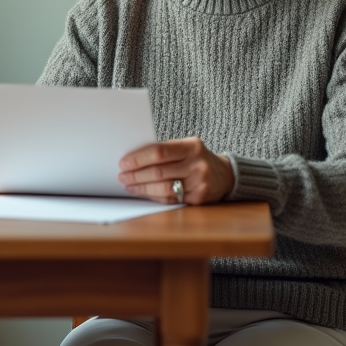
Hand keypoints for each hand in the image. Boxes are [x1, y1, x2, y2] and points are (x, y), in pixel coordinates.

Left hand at [118, 137, 234, 204]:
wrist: (224, 175)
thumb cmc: (197, 158)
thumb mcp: (186, 147)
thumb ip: (165, 151)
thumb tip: (133, 158)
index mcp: (192, 146)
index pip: (159, 151)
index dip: (139, 158)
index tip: (124, 162)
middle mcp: (197, 164)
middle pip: (159, 171)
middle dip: (136, 174)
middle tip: (122, 175)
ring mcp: (199, 183)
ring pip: (163, 188)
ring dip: (142, 187)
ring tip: (129, 185)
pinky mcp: (198, 198)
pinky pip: (170, 199)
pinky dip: (153, 196)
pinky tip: (143, 192)